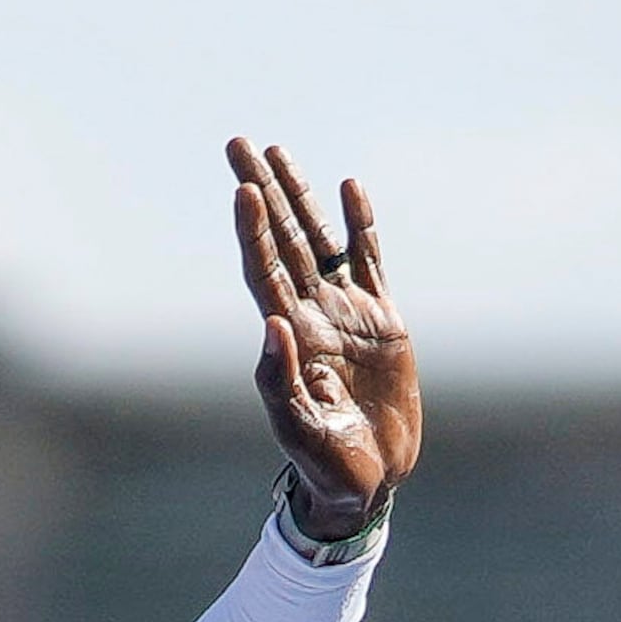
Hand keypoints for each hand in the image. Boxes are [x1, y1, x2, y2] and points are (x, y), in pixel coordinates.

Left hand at [227, 138, 420, 533]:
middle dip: (262, 189)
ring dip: (299, 194)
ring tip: (278, 150)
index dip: (252, 228)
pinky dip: (360, 225)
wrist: (367, 480)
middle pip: (281, 237)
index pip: (264, 268)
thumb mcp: (297, 428)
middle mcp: (312, 313)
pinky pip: (368, 260)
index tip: (242, 187)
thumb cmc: (325, 464)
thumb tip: (273, 325)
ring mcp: (346, 312)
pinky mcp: (382, 320)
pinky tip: (350, 188)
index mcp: (288, 335)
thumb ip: (280, 380)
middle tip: (238, 142)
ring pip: (318, 238)